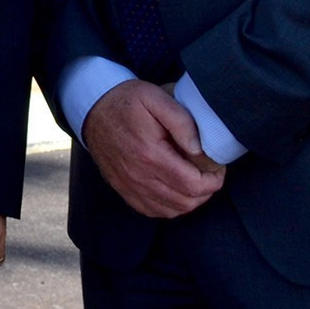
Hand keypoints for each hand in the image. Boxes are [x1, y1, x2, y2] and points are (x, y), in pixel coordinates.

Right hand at [82, 79, 225, 218]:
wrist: (91, 109)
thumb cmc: (126, 101)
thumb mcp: (154, 97)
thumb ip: (181, 120)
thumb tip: (199, 149)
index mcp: (149, 154)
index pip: (193, 184)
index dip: (213, 181)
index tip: (217, 168)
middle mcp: (138, 176)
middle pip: (185, 202)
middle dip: (205, 191)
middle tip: (208, 173)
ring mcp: (129, 185)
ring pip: (171, 210)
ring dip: (189, 200)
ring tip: (193, 180)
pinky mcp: (123, 189)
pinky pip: (153, 211)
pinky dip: (169, 206)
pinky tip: (173, 189)